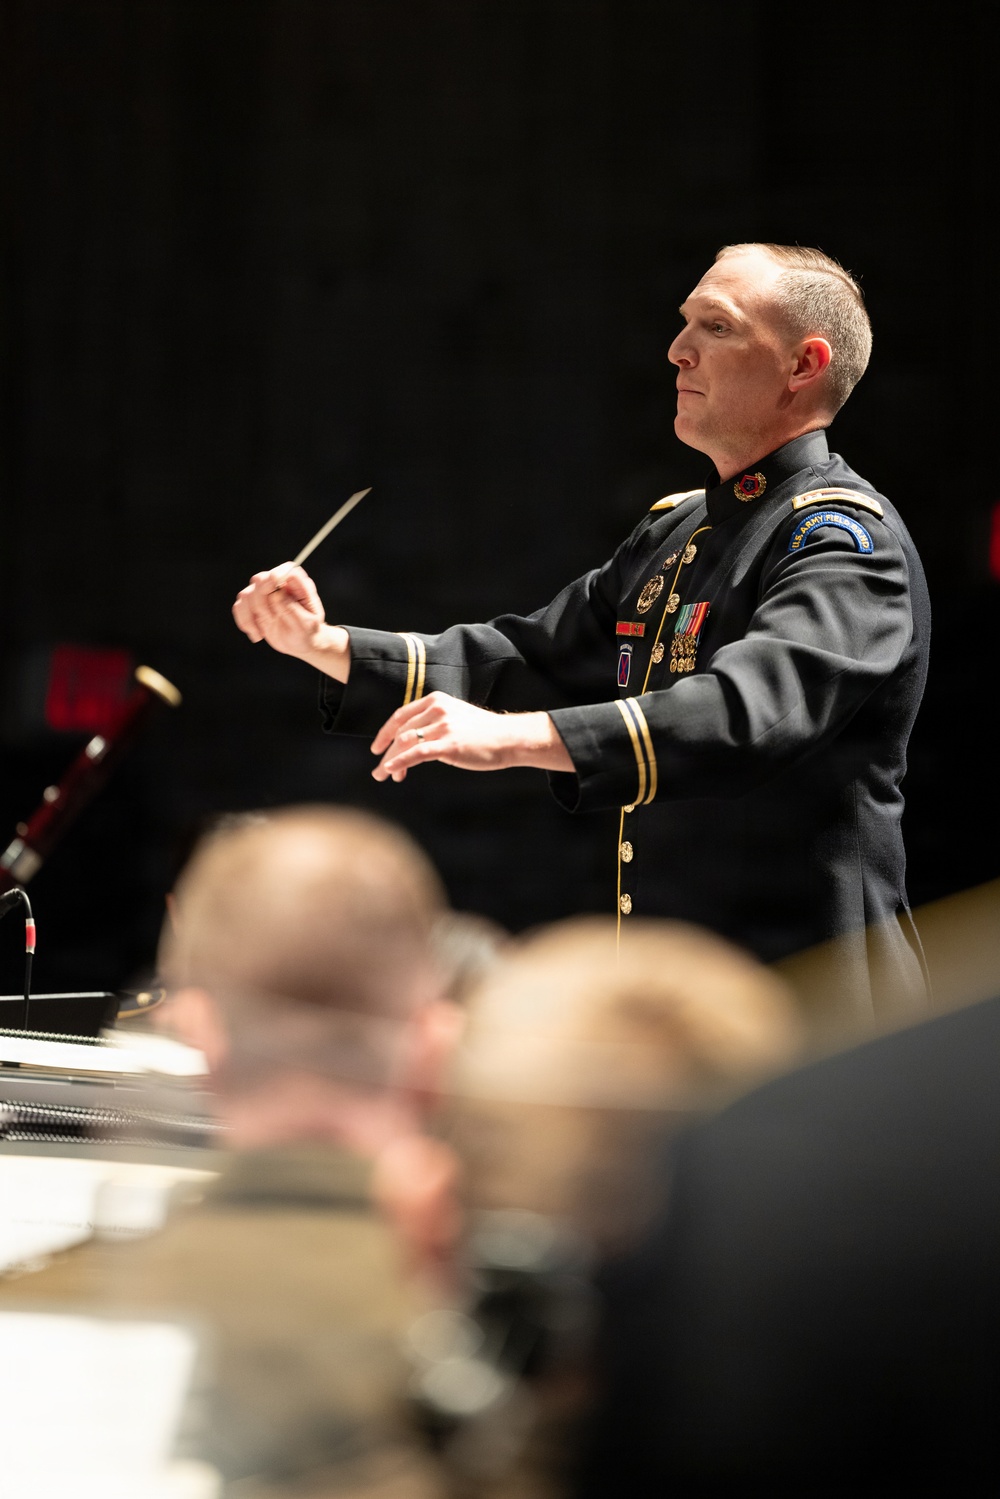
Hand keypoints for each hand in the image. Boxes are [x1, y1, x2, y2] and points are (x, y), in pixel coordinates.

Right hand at [232, 564, 349, 678]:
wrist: (301, 643)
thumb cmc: (308, 632)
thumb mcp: (306, 624)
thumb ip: (292, 608)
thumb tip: (276, 594)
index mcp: (299, 585)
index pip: (287, 570)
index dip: (277, 577)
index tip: (274, 590)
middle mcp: (280, 585)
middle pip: (260, 580)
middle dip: (260, 602)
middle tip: (271, 619)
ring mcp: (264, 593)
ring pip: (246, 594)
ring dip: (251, 616)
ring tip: (262, 633)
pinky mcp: (253, 604)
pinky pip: (239, 607)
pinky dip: (245, 622)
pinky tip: (257, 634)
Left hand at [370, 692, 572, 780]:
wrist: (509, 738)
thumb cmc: (484, 732)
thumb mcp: (456, 717)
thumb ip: (434, 722)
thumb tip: (413, 740)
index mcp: (436, 700)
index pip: (401, 716)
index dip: (385, 732)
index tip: (377, 747)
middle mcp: (437, 710)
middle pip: (401, 732)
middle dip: (387, 753)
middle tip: (379, 769)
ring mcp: (443, 726)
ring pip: (406, 744)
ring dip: (390, 762)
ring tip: (382, 775)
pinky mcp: (449, 744)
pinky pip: (417, 753)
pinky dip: (400, 762)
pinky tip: (391, 770)